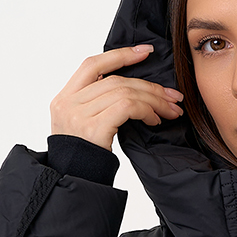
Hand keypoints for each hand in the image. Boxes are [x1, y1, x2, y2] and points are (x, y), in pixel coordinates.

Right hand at [49, 44, 183, 151]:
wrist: (75, 185)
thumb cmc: (85, 161)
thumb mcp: (82, 127)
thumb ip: (96, 106)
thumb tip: (131, 91)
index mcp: (64, 98)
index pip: (92, 64)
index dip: (120, 55)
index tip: (145, 52)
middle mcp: (68, 103)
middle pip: (115, 80)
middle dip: (149, 86)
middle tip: (173, 96)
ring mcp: (79, 115)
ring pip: (124, 92)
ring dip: (153, 100)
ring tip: (169, 111)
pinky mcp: (93, 127)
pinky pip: (127, 107)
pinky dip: (146, 110)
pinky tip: (154, 121)